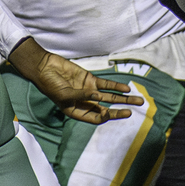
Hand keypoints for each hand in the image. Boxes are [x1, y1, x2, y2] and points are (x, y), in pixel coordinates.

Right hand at [7, 37, 142, 124]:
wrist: (45, 67)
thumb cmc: (49, 84)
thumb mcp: (63, 94)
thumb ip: (81, 96)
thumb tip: (98, 96)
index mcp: (76, 111)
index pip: (94, 118)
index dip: (103, 118)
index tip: (107, 114)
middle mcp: (85, 103)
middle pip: (106, 110)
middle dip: (119, 111)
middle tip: (131, 112)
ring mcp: (89, 91)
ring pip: (110, 97)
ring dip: (124, 99)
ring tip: (139, 101)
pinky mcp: (90, 79)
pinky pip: (107, 85)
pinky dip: (116, 87)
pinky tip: (126, 89)